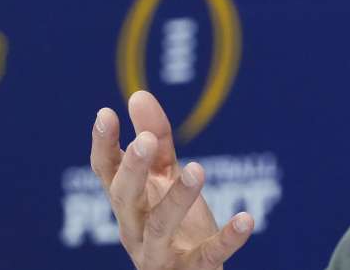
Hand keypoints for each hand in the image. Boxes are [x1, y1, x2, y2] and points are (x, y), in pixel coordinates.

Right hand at [90, 91, 253, 268]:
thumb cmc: (174, 224)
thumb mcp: (165, 180)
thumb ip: (156, 140)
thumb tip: (138, 95)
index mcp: (129, 203)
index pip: (107, 173)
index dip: (103, 145)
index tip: (104, 113)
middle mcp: (136, 228)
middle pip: (125, 199)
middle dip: (133, 170)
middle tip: (145, 141)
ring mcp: (161, 253)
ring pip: (161, 227)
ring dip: (177, 199)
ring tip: (198, 169)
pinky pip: (209, 255)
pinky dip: (227, 239)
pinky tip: (246, 219)